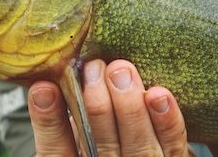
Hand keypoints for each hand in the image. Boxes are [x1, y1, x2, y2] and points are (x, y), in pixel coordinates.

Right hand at [28, 59, 193, 156]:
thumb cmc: (93, 145)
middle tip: (94, 69)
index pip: (57, 153)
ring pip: (140, 148)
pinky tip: (158, 94)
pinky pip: (174, 147)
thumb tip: (44, 86)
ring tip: (121, 71)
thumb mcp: (70, 138)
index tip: (44, 87)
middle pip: (105, 149)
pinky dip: (167, 122)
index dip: (49, 122)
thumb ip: (58, 119)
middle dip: (99, 107)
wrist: (127, 155)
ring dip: (130, 108)